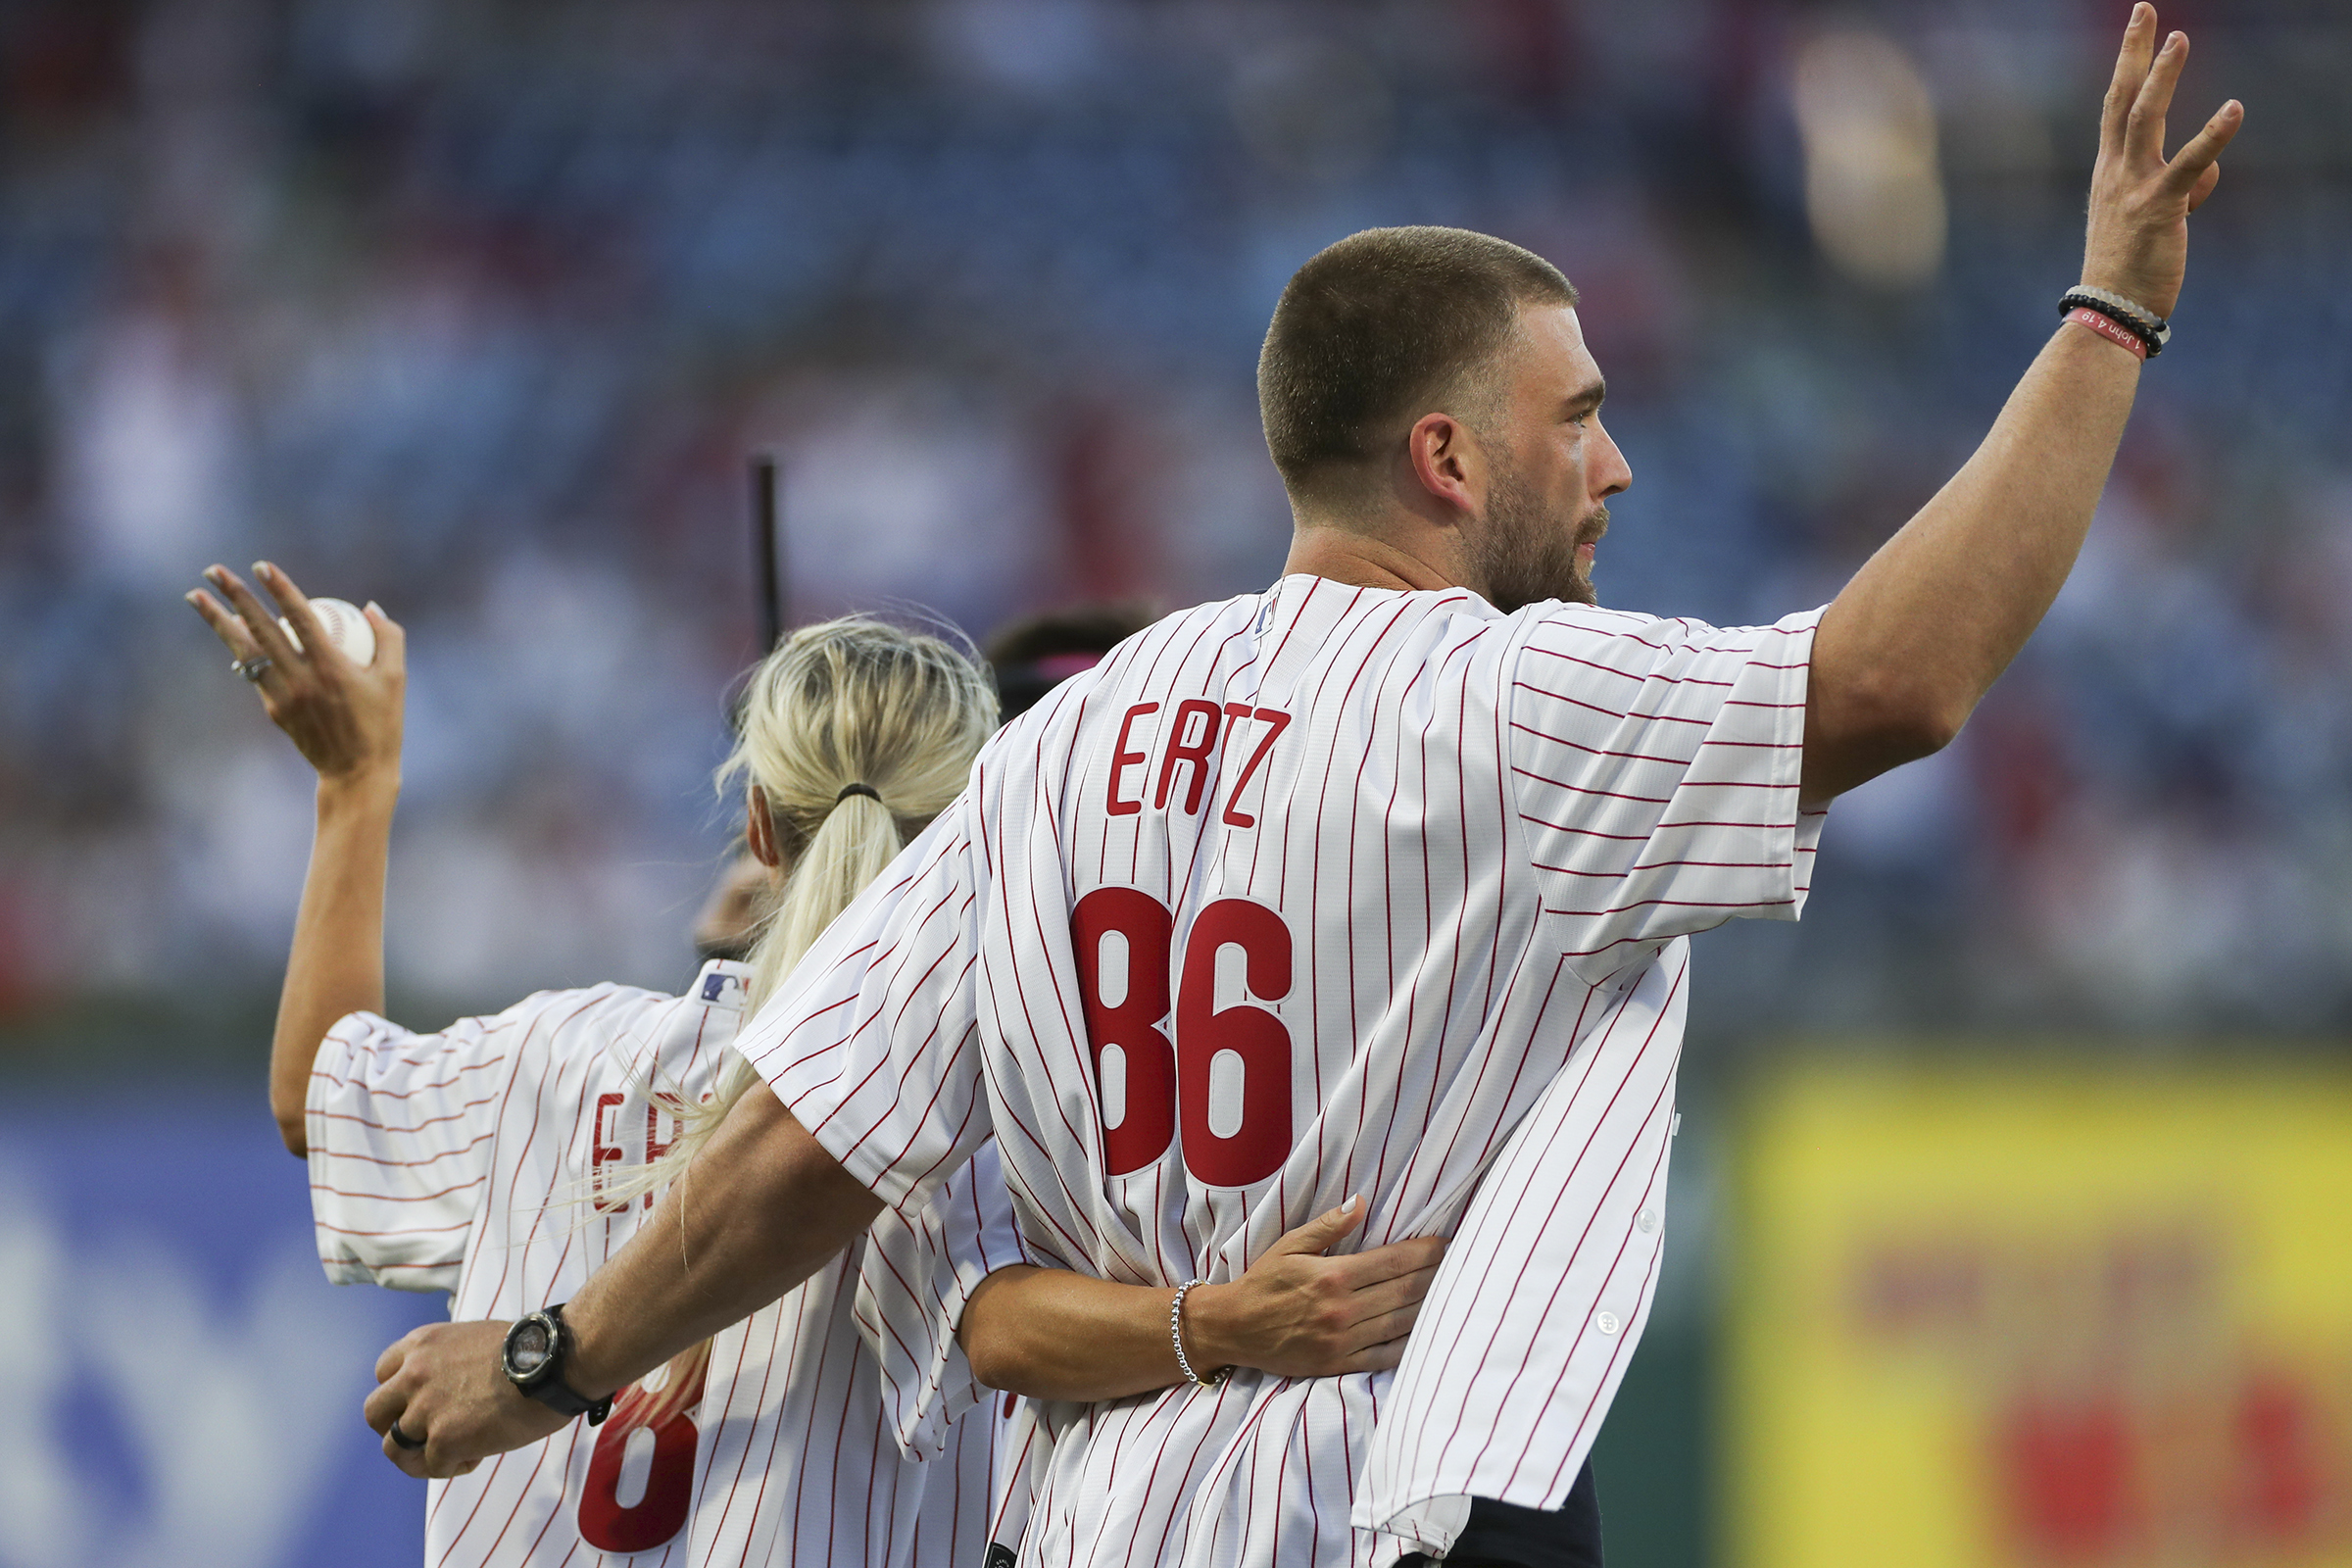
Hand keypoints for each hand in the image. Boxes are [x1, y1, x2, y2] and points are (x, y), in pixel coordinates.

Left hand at [187, 562, 406, 785]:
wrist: (356, 773)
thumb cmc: (383, 723)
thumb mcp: (397, 679)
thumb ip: (389, 638)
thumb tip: (368, 607)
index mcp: (332, 668)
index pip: (301, 619)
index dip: (280, 590)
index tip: (261, 566)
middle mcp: (302, 679)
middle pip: (262, 629)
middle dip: (235, 596)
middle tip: (212, 571)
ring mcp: (283, 696)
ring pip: (244, 651)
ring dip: (218, 621)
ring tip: (195, 596)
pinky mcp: (274, 710)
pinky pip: (254, 672)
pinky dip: (240, 648)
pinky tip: (232, 630)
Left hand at [365, 1320, 569, 1478]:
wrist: (555, 1363)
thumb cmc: (529, 1349)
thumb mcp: (471, 1338)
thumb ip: (446, 1361)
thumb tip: (449, 1387)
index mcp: (421, 1345)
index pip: (383, 1374)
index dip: (401, 1393)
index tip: (423, 1403)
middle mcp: (413, 1375)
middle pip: (375, 1414)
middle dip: (396, 1428)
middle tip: (426, 1435)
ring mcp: (425, 1409)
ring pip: (395, 1449)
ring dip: (421, 1456)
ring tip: (453, 1453)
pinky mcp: (444, 1440)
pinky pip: (432, 1467)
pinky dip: (453, 1467)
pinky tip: (479, 1454)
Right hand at [1184, 1196, 1446, 1378]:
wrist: (1234, 1328)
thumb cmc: (1263, 1282)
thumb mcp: (1290, 1245)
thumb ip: (1328, 1226)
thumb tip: (1360, 1203)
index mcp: (1333, 1275)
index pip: (1394, 1261)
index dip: (1426, 1252)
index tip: (1447, 1243)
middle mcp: (1342, 1309)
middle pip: (1405, 1291)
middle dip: (1437, 1276)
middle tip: (1461, 1264)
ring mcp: (1342, 1340)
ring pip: (1401, 1322)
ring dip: (1431, 1308)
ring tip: (1454, 1294)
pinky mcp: (1339, 1364)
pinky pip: (1385, 1357)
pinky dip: (1410, 1345)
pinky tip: (1428, 1333)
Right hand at [2079, 4, 2241, 320]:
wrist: (2109, 311)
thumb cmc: (2127, 269)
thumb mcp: (2146, 219)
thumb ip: (2174, 187)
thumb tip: (2203, 177)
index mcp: (2109, 172)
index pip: (2116, 107)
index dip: (2129, 64)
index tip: (2139, 28)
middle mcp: (2115, 172)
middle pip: (2123, 99)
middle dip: (2133, 52)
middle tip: (2144, 10)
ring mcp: (2134, 187)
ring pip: (2145, 120)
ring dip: (2162, 78)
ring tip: (2179, 39)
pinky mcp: (2160, 207)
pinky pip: (2189, 164)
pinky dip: (2213, 135)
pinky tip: (2234, 109)